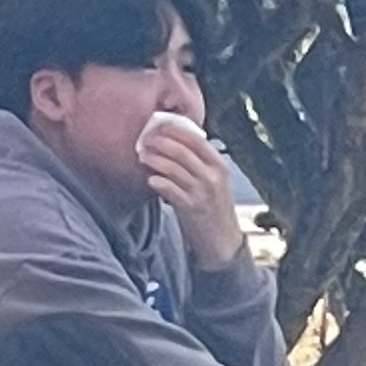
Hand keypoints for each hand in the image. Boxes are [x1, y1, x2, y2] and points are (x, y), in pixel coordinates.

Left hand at [138, 110, 252, 270]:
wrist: (222, 240)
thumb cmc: (214, 208)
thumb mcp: (214, 181)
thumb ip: (199, 163)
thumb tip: (173, 143)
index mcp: (219, 166)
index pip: (196, 140)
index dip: (176, 130)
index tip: (160, 125)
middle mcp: (212, 176)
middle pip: (182, 151)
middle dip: (161, 142)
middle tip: (146, 139)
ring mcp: (201, 192)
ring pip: (173, 168)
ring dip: (155, 159)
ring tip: (143, 156)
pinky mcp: (190, 207)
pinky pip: (169, 189)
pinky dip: (157, 181)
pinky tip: (150, 179)